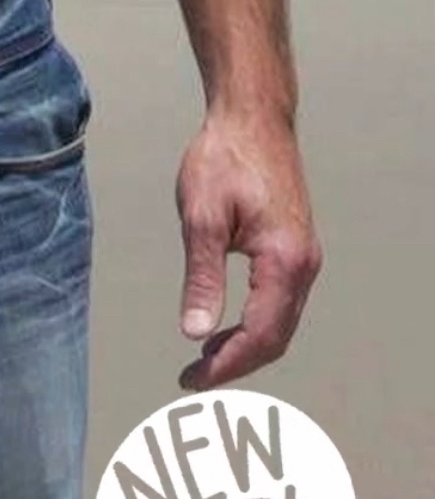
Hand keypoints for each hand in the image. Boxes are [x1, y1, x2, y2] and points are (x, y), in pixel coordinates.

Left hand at [175, 108, 322, 391]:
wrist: (253, 117)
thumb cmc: (224, 158)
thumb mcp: (202, 216)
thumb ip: (202, 277)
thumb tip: (195, 332)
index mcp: (284, 261)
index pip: (260, 334)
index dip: (228, 365)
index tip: (193, 380)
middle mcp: (303, 265)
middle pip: (276, 337)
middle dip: (237, 363)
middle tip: (194, 378)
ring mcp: (304, 257)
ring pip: (281, 322)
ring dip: (246, 345)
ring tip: (205, 358)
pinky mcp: (296, 248)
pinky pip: (281, 302)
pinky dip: (256, 323)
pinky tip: (226, 324)